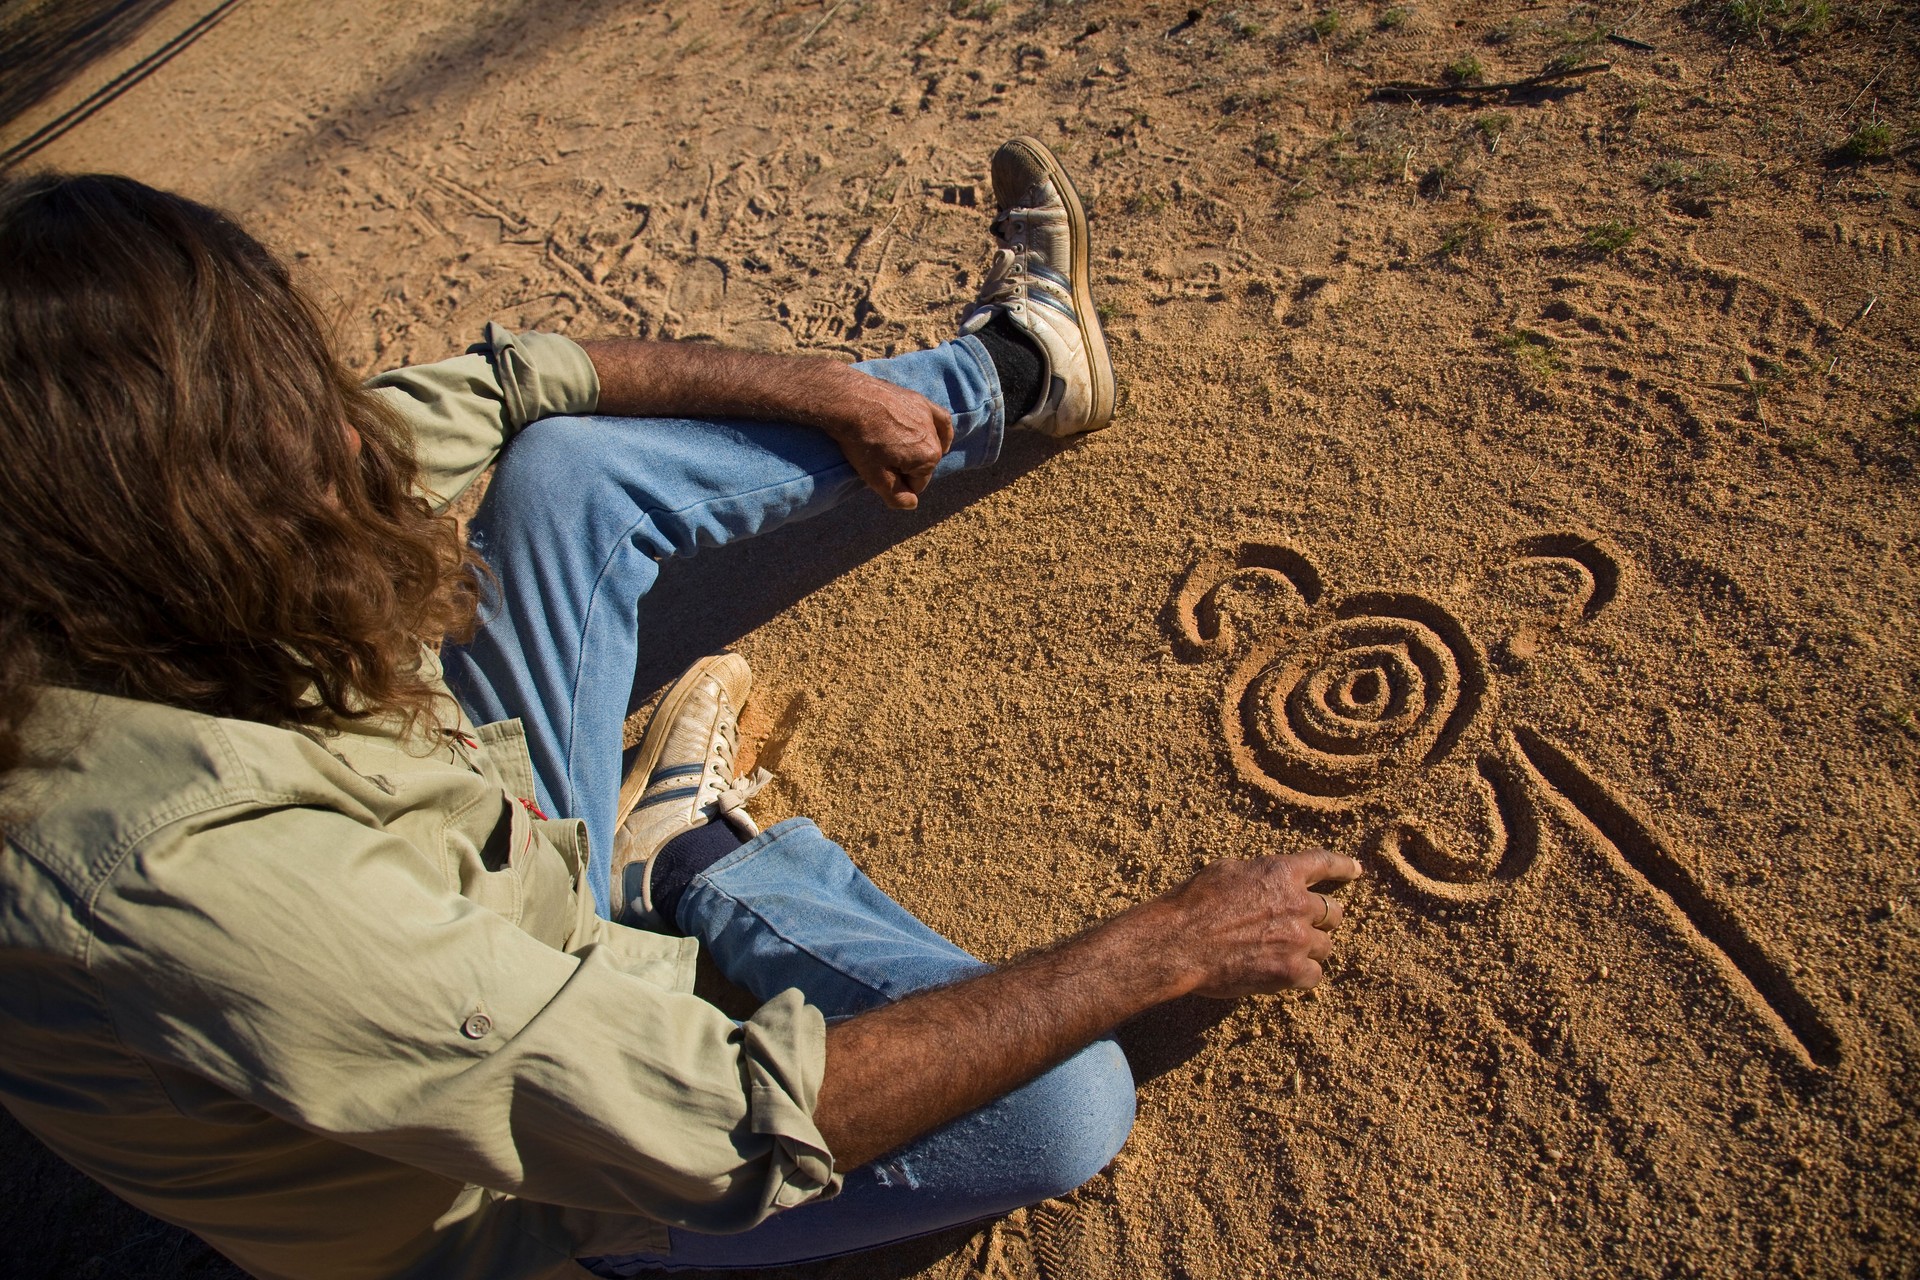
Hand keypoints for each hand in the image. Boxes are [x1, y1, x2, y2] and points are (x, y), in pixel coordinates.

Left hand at [813, 365, 952, 509]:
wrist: (848, 401)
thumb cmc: (861, 440)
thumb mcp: (875, 477)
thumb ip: (896, 496)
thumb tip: (912, 504)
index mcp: (928, 458)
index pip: (917, 484)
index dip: (898, 483)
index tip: (880, 472)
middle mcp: (935, 437)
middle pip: (924, 464)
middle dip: (907, 466)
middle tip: (881, 458)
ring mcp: (929, 417)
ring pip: (929, 444)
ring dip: (917, 450)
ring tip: (894, 449)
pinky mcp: (920, 402)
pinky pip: (941, 420)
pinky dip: (942, 431)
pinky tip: (940, 440)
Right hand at [1158, 847, 1361, 997]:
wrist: (1179, 942)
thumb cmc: (1193, 903)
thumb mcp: (1226, 870)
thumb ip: (1257, 874)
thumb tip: (1266, 880)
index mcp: (1281, 872)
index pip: (1324, 863)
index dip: (1343, 867)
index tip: (1356, 871)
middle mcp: (1298, 903)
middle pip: (1334, 912)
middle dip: (1321, 919)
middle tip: (1302, 927)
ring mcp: (1298, 939)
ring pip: (1325, 946)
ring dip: (1310, 948)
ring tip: (1283, 953)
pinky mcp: (1290, 971)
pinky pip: (1314, 975)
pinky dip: (1301, 975)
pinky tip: (1281, 974)